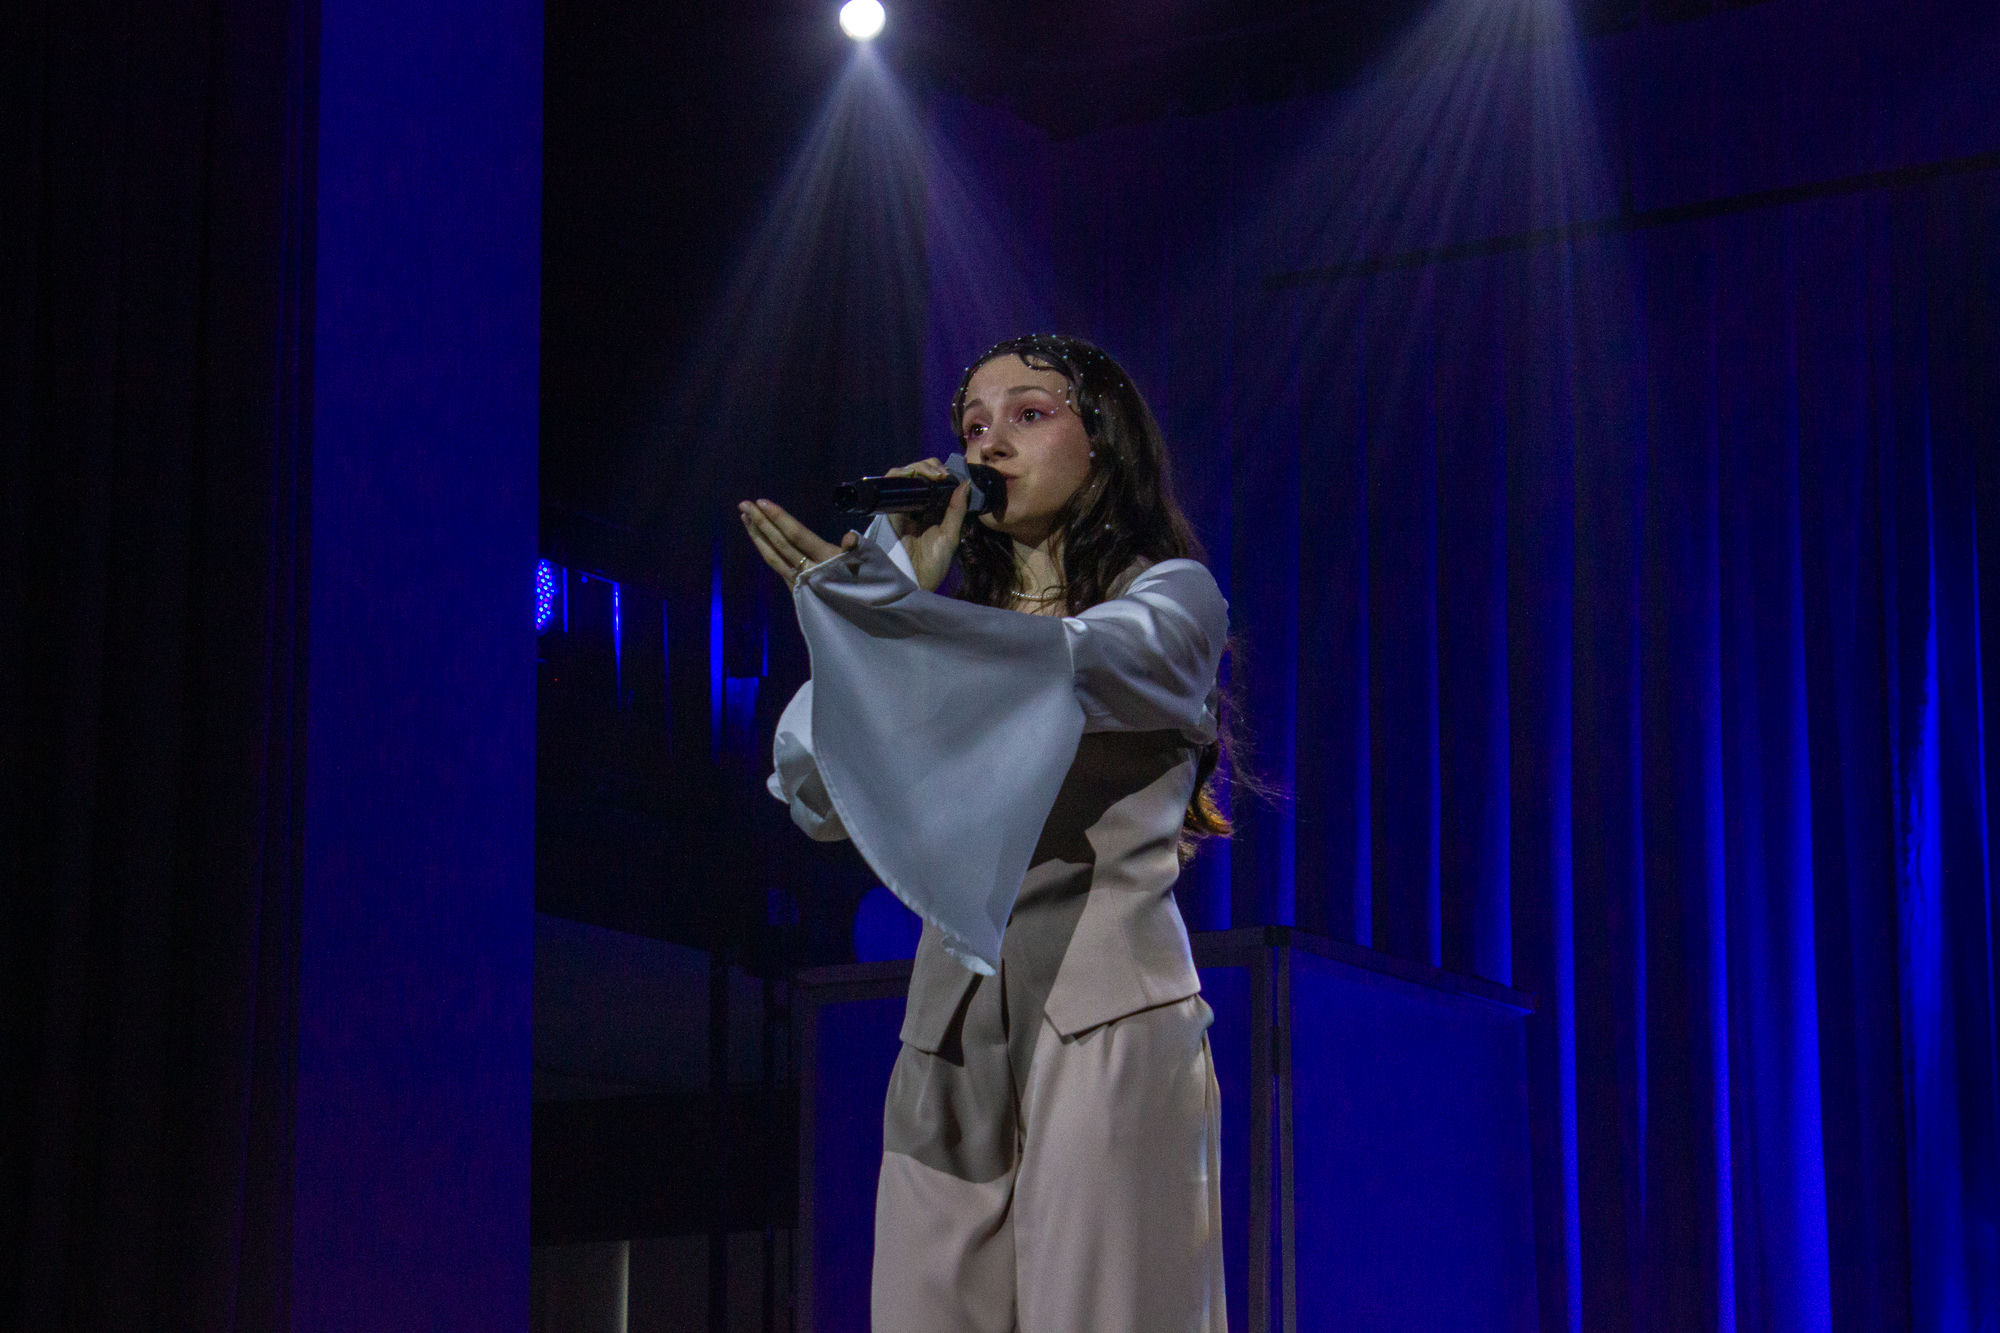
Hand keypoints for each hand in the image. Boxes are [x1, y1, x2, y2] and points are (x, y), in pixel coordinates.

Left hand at [738, 498, 857, 589]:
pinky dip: (766, 551)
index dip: (778, 518)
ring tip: (745, 518)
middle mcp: (809, 570)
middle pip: (780, 543)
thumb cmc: (868, 584)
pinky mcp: (796, 590)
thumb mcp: (868, 563)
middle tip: (743, 504)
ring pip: (773, 557)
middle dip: (761, 522)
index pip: (796, 534)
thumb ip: (856, 548)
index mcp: (826, 559)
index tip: (761, 502)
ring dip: (758, 536)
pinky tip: (760, 540)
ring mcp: (800, 582)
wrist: (863, 619)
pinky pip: (777, 567)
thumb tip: (849, 539)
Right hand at [880, 458, 969, 591]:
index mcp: (933, 511)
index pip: (934, 482)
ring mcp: (901, 508)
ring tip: (934, 474)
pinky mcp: (888, 511)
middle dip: (931, 466)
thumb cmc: (934, 566)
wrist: (915, 584)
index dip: (942, 472)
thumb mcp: (950, 536)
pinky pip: (890, 486)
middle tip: (943, 474)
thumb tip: (965, 483)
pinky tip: (915, 477)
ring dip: (919, 468)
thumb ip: (957, 510)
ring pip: (904, 476)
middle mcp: (916, 506)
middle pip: (919, 475)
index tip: (954, 474)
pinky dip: (901, 475)